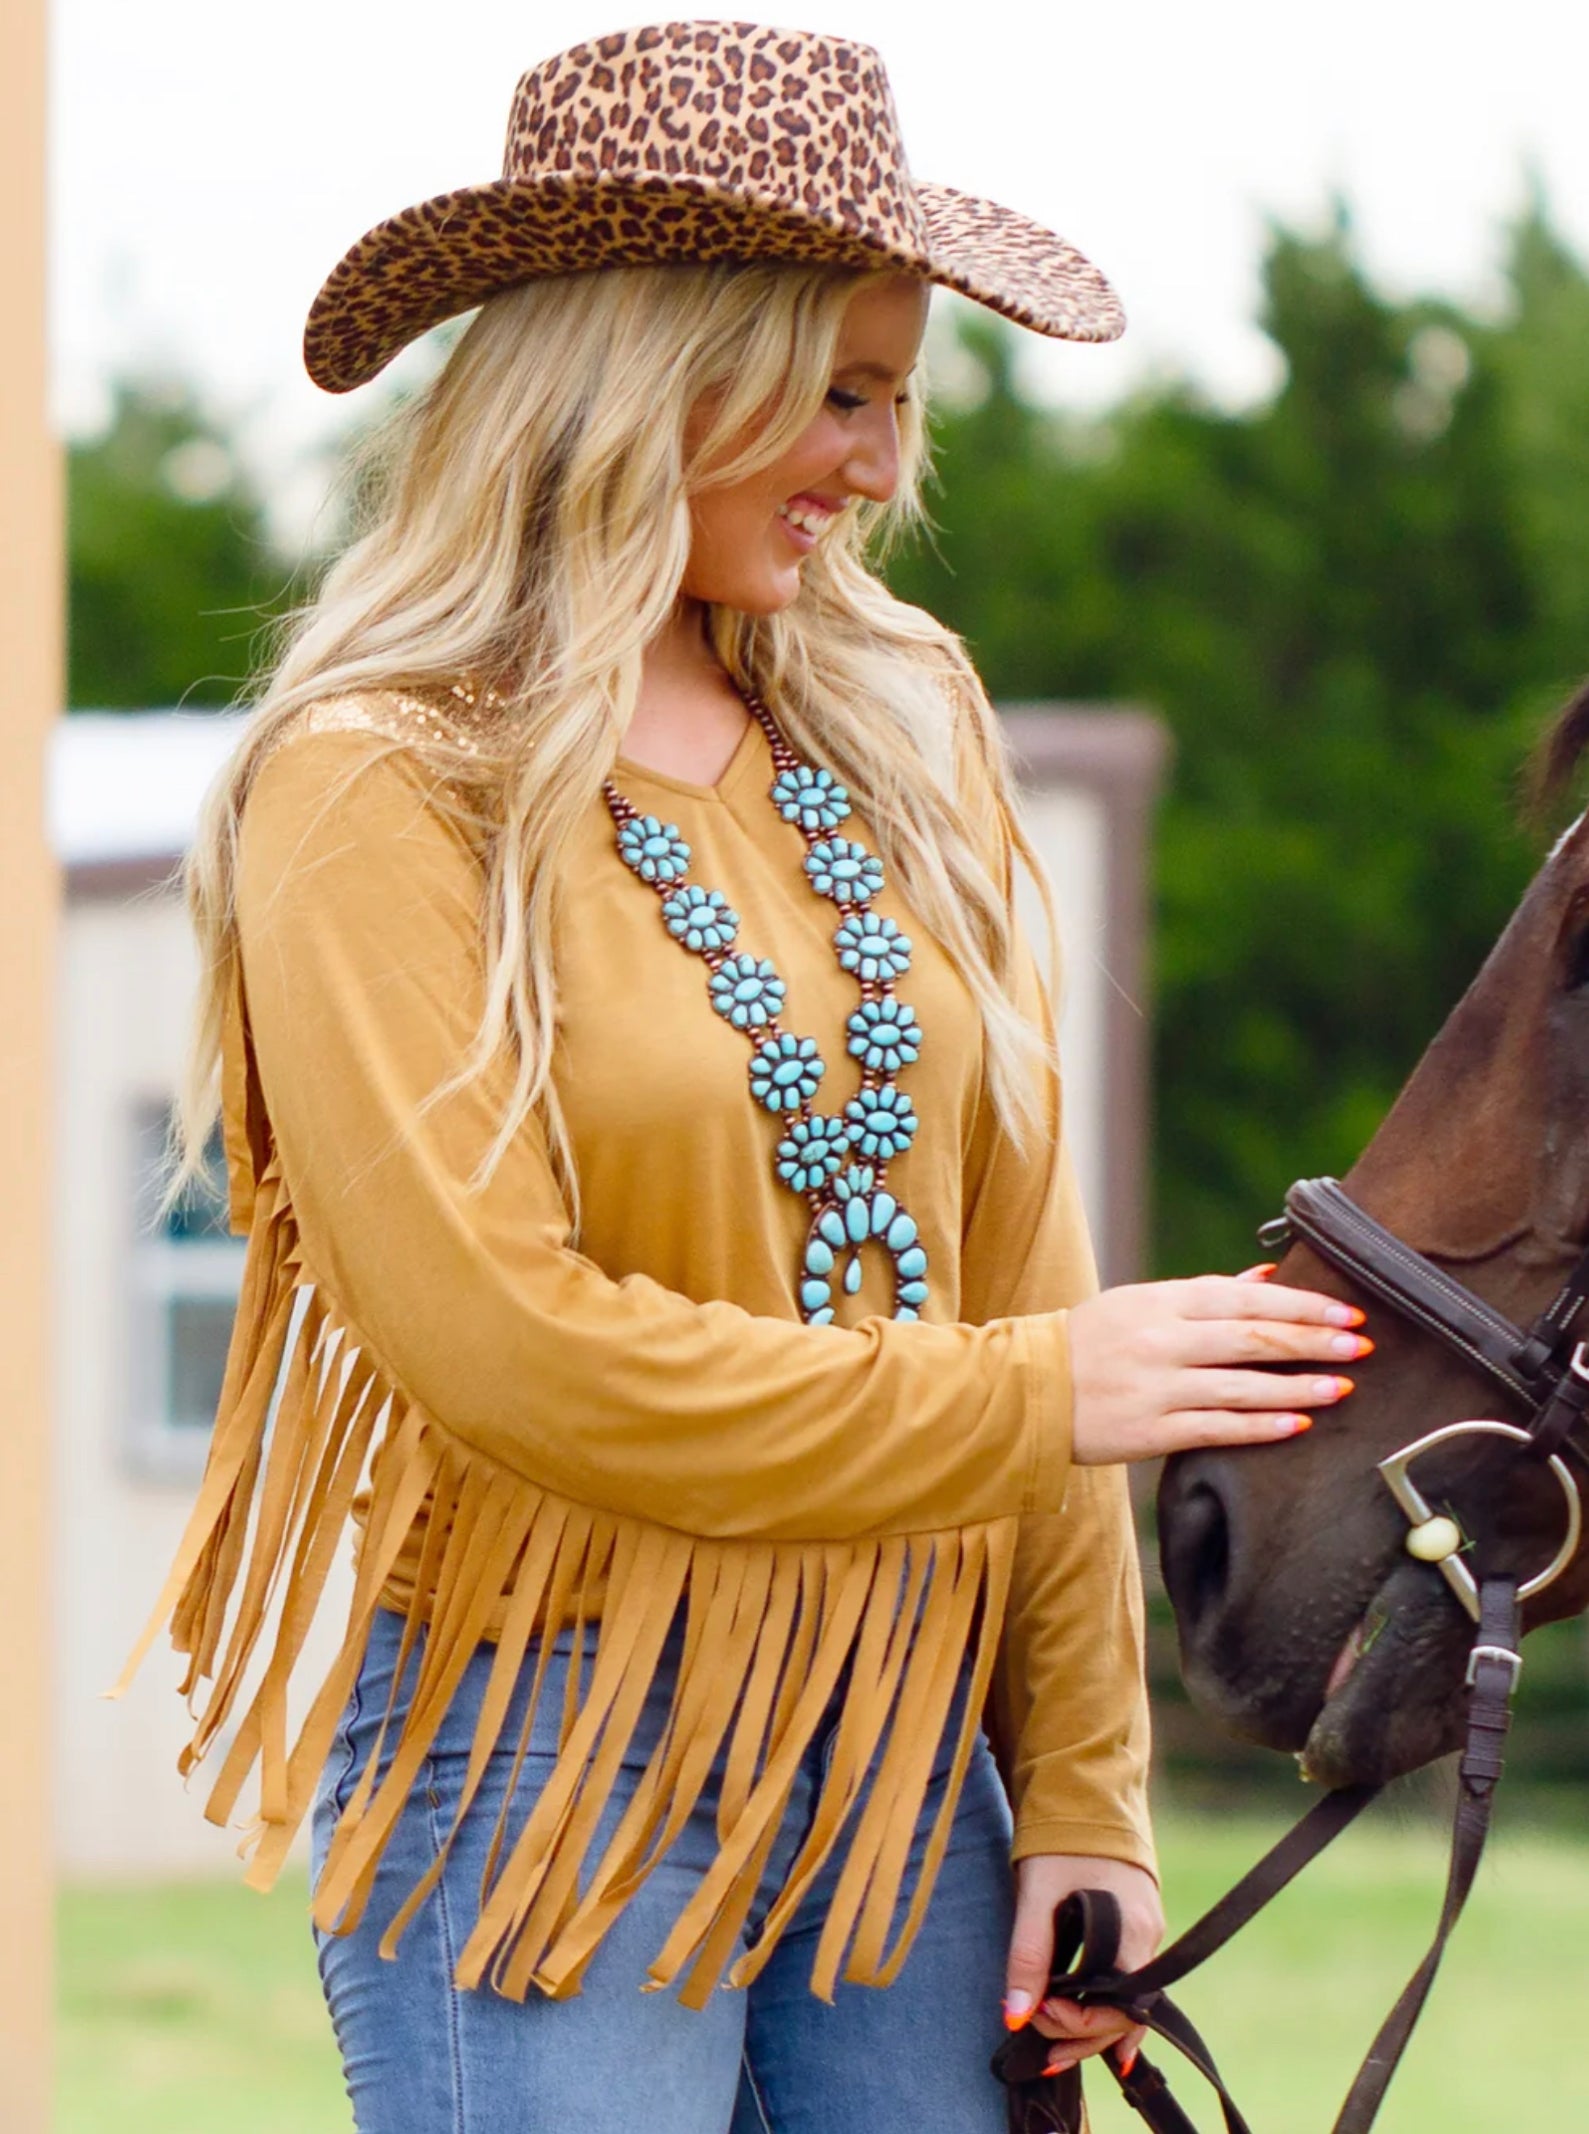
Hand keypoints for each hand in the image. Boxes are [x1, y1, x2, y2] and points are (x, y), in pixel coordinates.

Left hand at [1003, 1853, 1163, 2077]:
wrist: (1084, 1788)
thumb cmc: (1061, 1839)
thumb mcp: (1037, 1894)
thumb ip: (1028, 1955)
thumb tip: (1015, 2018)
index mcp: (1133, 1932)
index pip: (1119, 2008)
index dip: (1078, 2022)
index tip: (1038, 2013)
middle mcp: (1149, 1937)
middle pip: (1126, 2013)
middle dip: (1083, 2036)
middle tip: (1042, 2050)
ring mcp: (1146, 1930)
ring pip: (1126, 1999)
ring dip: (1090, 2026)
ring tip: (1054, 2051)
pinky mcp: (1135, 1923)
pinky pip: (1126, 1979)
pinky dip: (1102, 2004)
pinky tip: (1084, 2022)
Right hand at [1066, 1269, 1369, 1466]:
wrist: (1025, 1391)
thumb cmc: (1091, 1342)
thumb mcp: (1141, 1304)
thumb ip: (1205, 1294)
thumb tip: (1267, 1277)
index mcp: (1161, 1301)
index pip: (1244, 1296)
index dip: (1300, 1304)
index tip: (1346, 1310)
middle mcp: (1161, 1340)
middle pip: (1251, 1336)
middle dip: (1312, 1340)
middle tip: (1361, 1345)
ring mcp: (1155, 1387)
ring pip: (1241, 1385)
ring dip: (1298, 1386)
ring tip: (1343, 1388)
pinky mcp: (1149, 1431)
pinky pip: (1215, 1428)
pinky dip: (1260, 1426)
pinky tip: (1297, 1424)